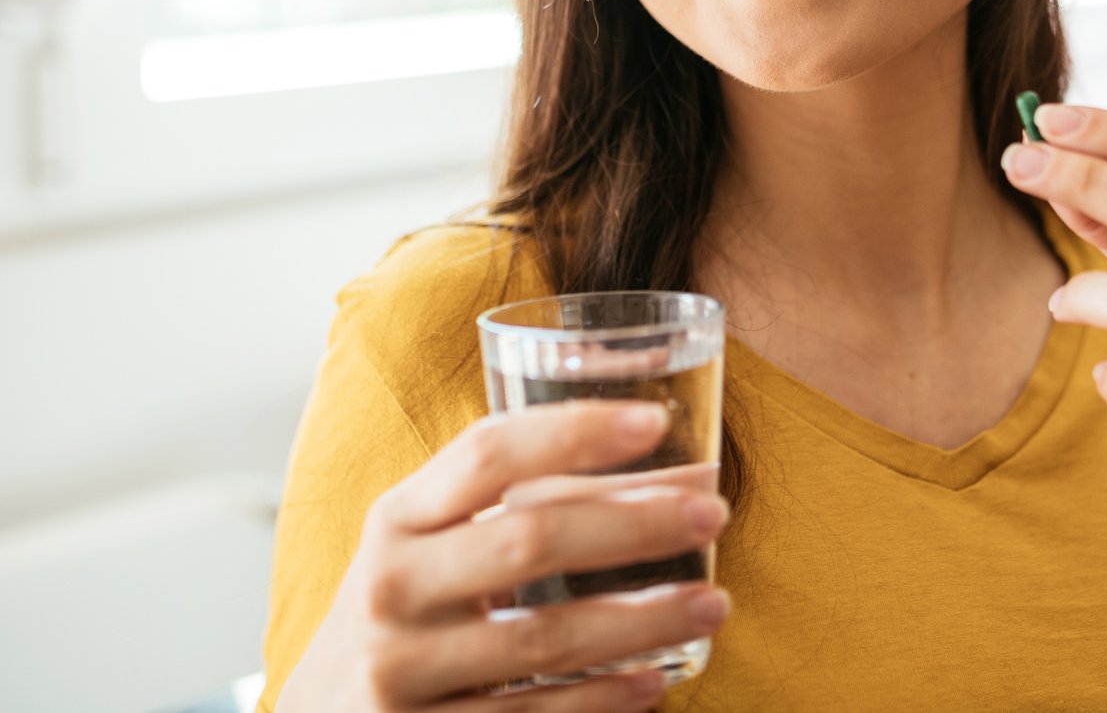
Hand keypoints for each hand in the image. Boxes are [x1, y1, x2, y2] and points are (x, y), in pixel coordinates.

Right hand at [277, 400, 729, 711]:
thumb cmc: (401, 615)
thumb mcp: (424, 549)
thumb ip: (507, 507)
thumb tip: (665, 472)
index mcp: (396, 520)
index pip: (487, 452)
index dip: (573, 430)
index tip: (656, 421)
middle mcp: (392, 587)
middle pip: (529, 538)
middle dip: (634, 522)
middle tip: (712, 512)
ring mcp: (403, 670)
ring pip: (546, 637)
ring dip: (643, 619)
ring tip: (713, 602)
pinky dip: (604, 699)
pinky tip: (658, 678)